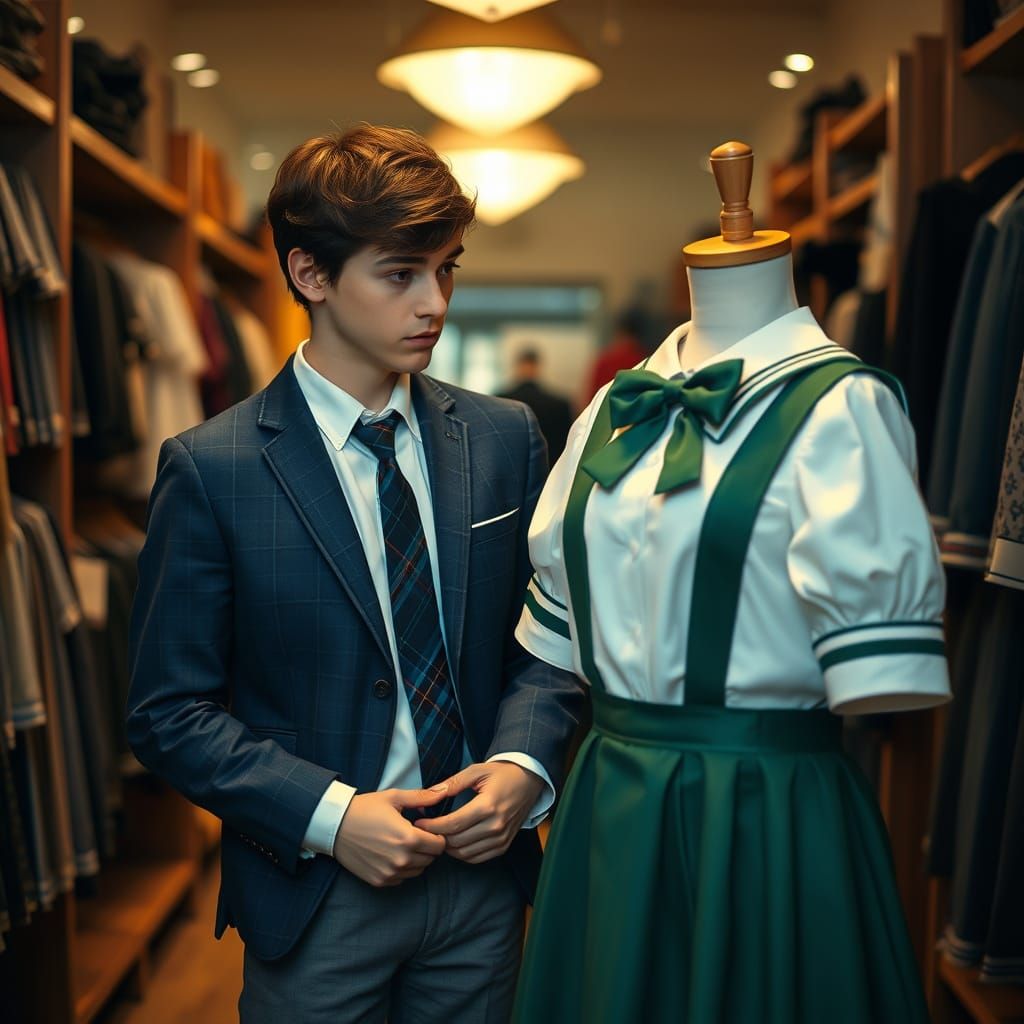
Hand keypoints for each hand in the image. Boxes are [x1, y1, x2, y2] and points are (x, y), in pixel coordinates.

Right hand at [333, 786, 447, 886]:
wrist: (335, 825)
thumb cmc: (365, 808)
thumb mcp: (394, 797)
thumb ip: (422, 797)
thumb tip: (443, 791)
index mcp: (409, 838)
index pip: (439, 845)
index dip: (436, 836)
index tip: (426, 829)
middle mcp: (401, 860)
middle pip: (430, 859)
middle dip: (427, 847)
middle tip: (415, 835)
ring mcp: (390, 873)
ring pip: (417, 871)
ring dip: (416, 859)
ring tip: (402, 844)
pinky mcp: (379, 881)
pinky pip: (401, 879)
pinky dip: (401, 869)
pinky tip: (391, 854)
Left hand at [415, 761, 544, 863]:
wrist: (528, 781)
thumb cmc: (502, 774)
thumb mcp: (477, 770)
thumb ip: (453, 783)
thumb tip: (431, 793)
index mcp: (487, 806)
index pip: (453, 824)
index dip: (432, 826)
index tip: (420, 822)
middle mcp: (495, 825)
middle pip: (457, 841)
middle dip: (437, 837)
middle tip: (426, 830)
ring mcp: (501, 838)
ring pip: (466, 853)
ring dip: (449, 848)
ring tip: (439, 836)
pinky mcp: (504, 845)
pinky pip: (478, 858)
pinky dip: (463, 854)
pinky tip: (455, 843)